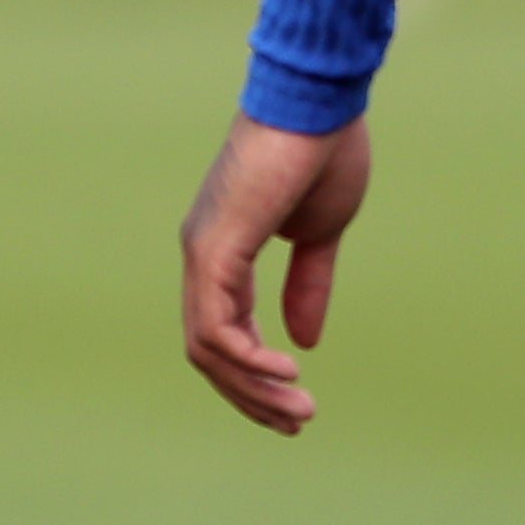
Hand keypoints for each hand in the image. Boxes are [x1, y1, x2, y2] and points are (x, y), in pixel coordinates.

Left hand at [179, 112, 372, 433]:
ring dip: (254, 389)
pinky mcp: (214, 248)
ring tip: (300, 408)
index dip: (254, 376)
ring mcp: (202, 252)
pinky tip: (289, 371)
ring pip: (208, 349)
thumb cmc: (322, 152)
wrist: (319, 101)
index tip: (298, 402)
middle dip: (252, 396)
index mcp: (223, 251)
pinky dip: (248, 360)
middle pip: (209, 351)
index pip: (222, 332)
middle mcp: (202, 255)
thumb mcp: (320, 234)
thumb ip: (308, 284)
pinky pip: (216, 327)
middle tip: (298, 423)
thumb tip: (304, 340)